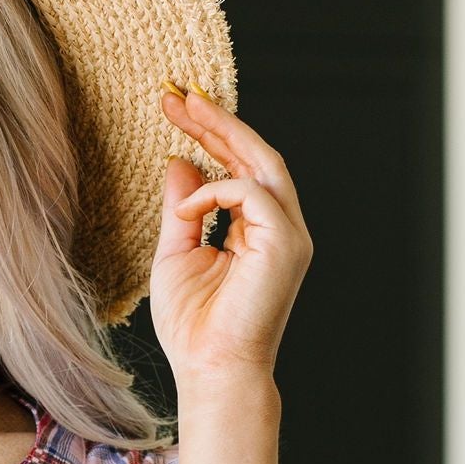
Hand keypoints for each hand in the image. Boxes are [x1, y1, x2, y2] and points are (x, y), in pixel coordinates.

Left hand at [151, 87, 312, 389]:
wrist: (211, 370)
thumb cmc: (194, 327)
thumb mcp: (175, 254)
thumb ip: (182, 208)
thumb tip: (179, 161)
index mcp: (258, 231)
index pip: (240, 169)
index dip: (211, 135)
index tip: (176, 108)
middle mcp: (281, 228)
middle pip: (256, 156)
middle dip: (216, 121)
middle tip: (179, 93)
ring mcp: (288, 234)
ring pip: (262, 163)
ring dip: (221, 132)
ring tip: (184, 107)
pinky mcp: (285, 243)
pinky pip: (250, 193)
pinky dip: (215, 190)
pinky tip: (186, 205)